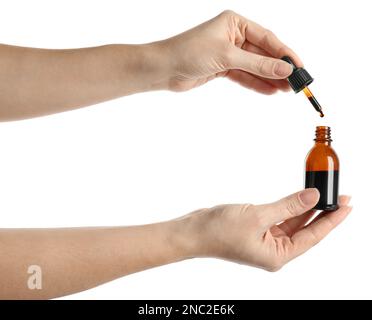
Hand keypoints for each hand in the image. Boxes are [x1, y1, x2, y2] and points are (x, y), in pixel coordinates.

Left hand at [160, 10, 301, 93]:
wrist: (164, 68)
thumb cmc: (190, 52)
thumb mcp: (227, 56)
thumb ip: (257, 64)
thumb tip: (284, 69)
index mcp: (235, 23)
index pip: (267, 39)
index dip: (285, 54)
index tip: (299, 67)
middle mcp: (233, 36)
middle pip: (262, 54)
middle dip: (278, 69)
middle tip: (296, 83)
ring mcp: (228, 53)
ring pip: (254, 67)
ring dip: (269, 79)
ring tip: (287, 90)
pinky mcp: (223, 68)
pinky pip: (244, 76)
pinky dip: (255, 84)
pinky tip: (270, 91)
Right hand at [182, 188, 351, 270]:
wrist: (193, 231)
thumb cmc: (219, 231)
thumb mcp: (258, 216)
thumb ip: (288, 206)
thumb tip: (313, 197)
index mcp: (277, 256)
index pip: (313, 236)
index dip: (332, 220)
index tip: (347, 205)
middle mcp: (274, 251)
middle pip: (305, 230)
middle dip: (322, 213)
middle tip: (340, 196)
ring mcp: (265, 241)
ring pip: (293, 223)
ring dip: (306, 209)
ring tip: (323, 194)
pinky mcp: (257, 231)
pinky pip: (280, 219)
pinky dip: (289, 208)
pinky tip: (299, 198)